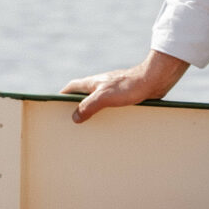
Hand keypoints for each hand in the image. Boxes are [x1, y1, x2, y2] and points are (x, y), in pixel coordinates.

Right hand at [61, 51, 190, 122]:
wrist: (153, 80)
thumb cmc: (129, 86)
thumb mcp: (104, 97)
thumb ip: (88, 106)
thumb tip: (75, 117)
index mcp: (92, 83)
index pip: (71, 88)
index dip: (62, 96)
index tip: (56, 107)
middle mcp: (100, 85)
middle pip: (83, 96)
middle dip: (76, 107)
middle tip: (72, 122)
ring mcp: (112, 90)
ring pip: (97, 101)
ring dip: (92, 112)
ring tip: (90, 128)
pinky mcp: (123, 96)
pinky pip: (109, 106)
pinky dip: (105, 113)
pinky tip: (110, 125)